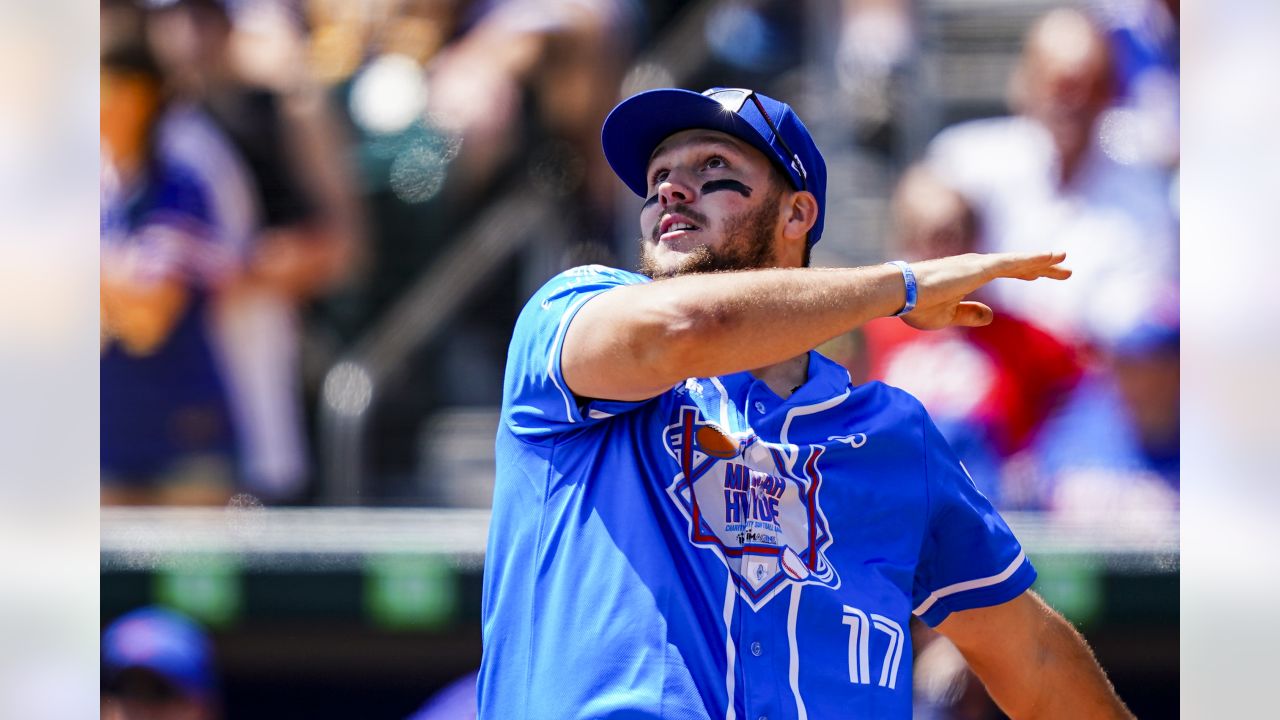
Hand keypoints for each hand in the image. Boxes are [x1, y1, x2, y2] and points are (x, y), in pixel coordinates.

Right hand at [901, 252, 1069, 329]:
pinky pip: (1013, 263)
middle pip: (1017, 265)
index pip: (1005, 272)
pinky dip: (1033, 260)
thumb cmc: (915, 305)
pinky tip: (1051, 257)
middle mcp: (975, 265)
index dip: (1026, 272)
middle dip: (1042, 267)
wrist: (899, 294)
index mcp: (968, 276)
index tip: (1043, 275)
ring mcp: (978, 264)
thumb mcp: (947, 316)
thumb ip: (969, 314)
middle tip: (1065, 268)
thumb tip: (989, 316)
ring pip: (1018, 261)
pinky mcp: (979, 268)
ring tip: (1064, 258)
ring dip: (1043, 261)